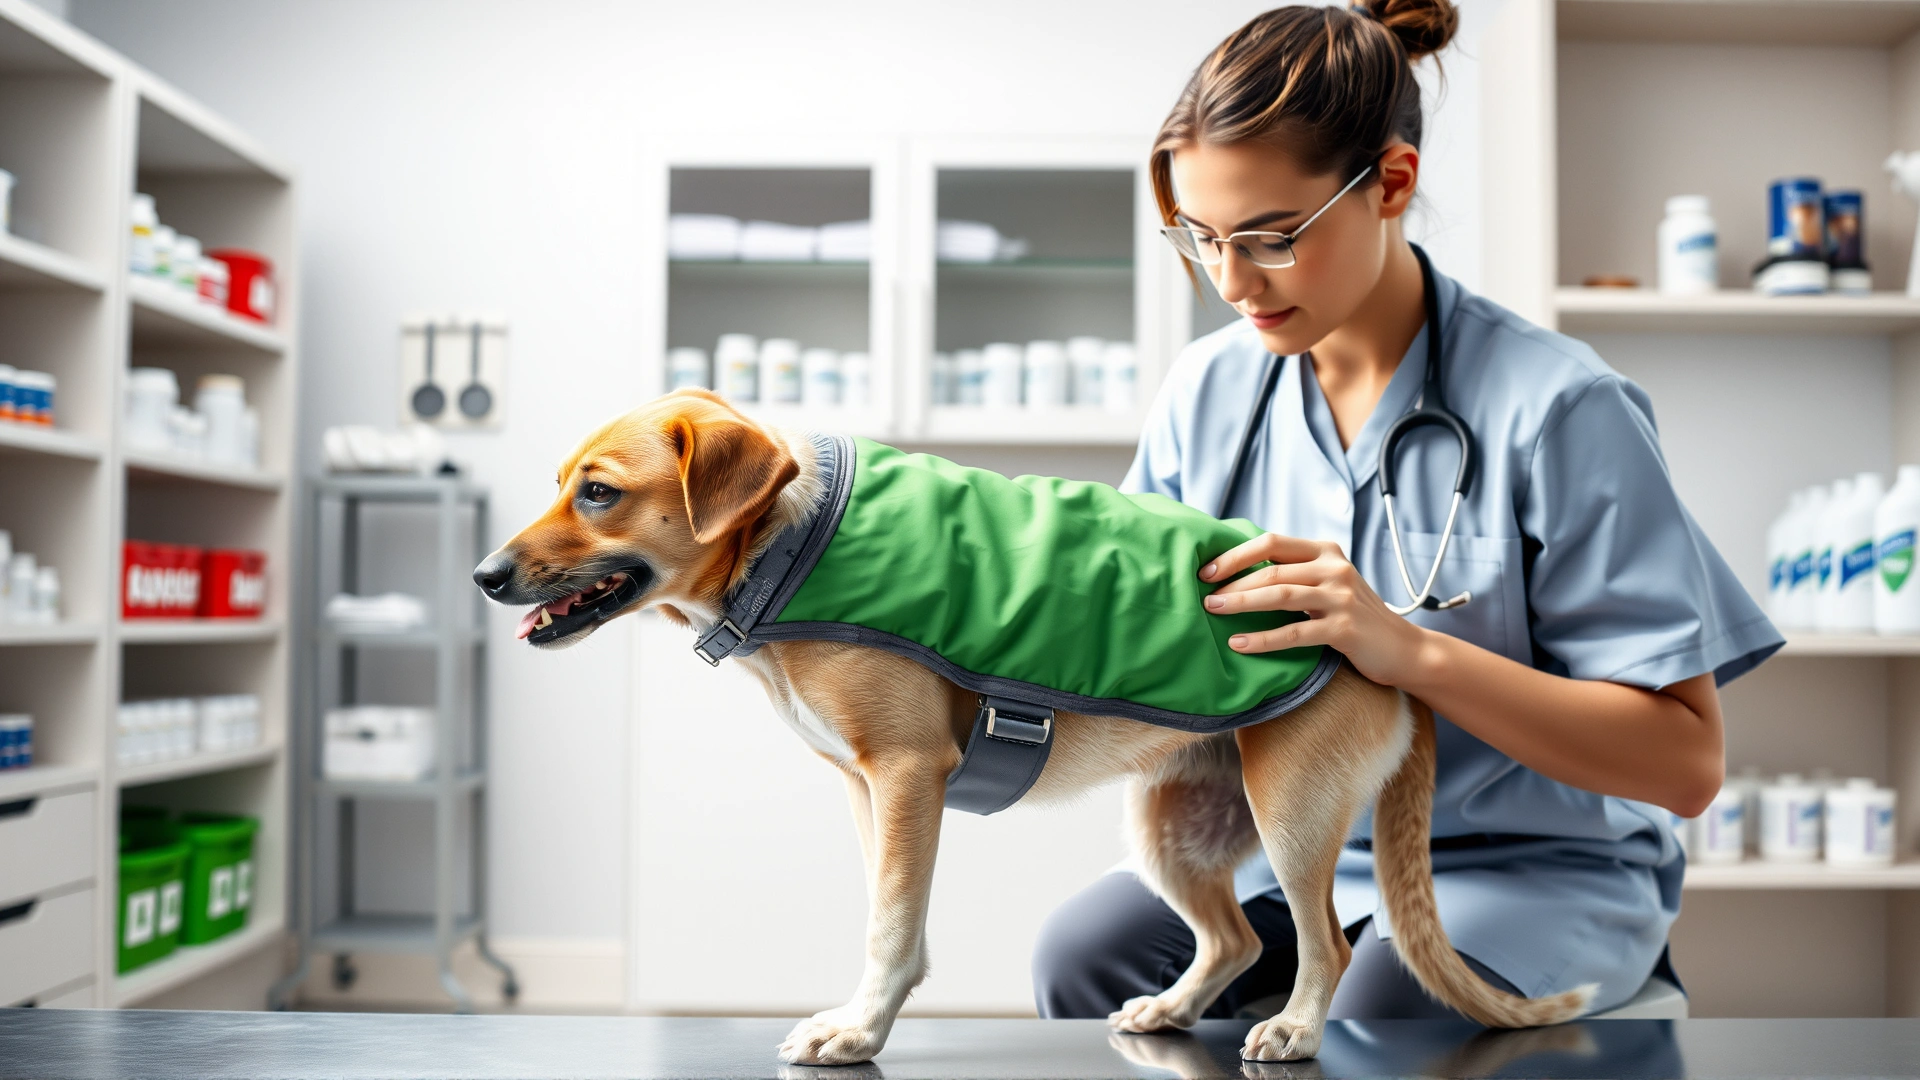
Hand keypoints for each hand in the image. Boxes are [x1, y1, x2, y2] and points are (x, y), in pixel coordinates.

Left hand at [1199, 533, 1429, 686]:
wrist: (1403, 648)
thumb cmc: (1354, 616)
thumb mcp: (1328, 584)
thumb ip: (1295, 573)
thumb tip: (1236, 573)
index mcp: (1326, 551)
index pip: (1272, 542)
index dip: (1236, 554)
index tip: (1207, 570)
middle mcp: (1335, 568)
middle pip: (1272, 569)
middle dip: (1233, 583)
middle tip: (1203, 597)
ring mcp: (1341, 597)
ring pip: (1280, 595)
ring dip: (1241, 603)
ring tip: (1213, 612)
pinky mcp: (1344, 628)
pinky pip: (1294, 632)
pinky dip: (1263, 639)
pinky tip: (1239, 644)